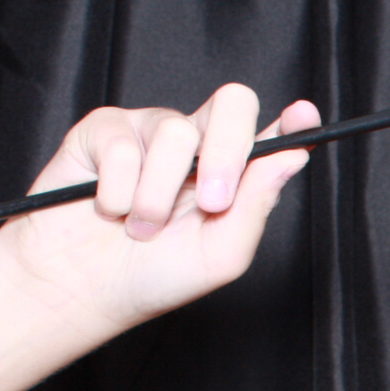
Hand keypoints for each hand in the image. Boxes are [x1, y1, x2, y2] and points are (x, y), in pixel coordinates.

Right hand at [0, 82, 319, 337]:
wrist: (85, 287)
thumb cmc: (156, 275)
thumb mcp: (220, 253)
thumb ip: (255, 205)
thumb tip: (292, 157)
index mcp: (233, 174)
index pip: (269, 136)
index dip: (292, 122)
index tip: (304, 117)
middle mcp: (197, 144)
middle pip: (231, 103)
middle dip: (228, 151)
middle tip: (212, 203)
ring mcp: (150, 131)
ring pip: (176, 134)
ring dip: (158, 197)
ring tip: (141, 227)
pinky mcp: (105, 130)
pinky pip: (123, 146)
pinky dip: (117, 193)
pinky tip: (108, 210)